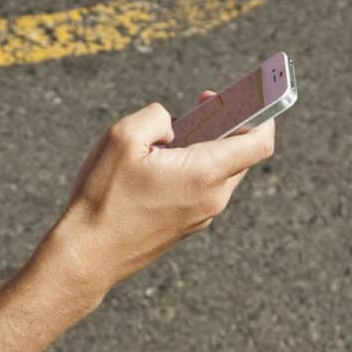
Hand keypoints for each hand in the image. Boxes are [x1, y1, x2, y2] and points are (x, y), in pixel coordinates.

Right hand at [51, 99, 273, 297]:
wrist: (87, 256)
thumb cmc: (103, 198)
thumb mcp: (122, 137)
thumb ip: (157, 117)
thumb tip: (172, 125)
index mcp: (205, 174)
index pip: (260, 142)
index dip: (264, 114)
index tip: (254, 96)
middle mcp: (211, 198)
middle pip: (240, 153)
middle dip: (227, 124)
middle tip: (202, 104)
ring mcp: (200, 216)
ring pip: (219, 171)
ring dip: (205, 147)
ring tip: (171, 136)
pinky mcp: (185, 226)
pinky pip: (201, 188)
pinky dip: (192, 169)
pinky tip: (159, 164)